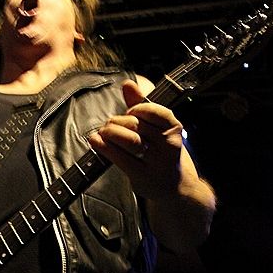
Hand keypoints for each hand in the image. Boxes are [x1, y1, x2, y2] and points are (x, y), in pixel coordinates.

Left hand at [88, 79, 184, 199]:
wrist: (177, 188)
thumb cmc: (164, 153)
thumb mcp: (160, 129)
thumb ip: (142, 107)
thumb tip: (128, 84)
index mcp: (174, 129)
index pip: (155, 111)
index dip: (138, 109)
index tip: (129, 112)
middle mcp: (168, 146)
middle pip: (137, 125)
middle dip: (117, 122)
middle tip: (109, 124)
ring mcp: (156, 163)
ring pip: (129, 141)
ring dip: (110, 133)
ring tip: (103, 133)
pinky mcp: (142, 176)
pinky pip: (120, 158)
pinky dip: (104, 147)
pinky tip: (96, 141)